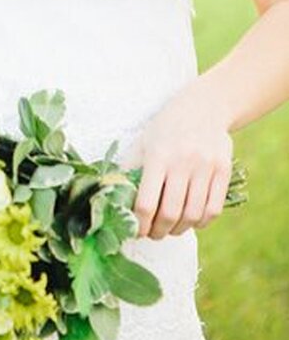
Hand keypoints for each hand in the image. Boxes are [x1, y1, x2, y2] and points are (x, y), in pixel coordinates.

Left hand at [121, 90, 231, 239]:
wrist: (204, 106)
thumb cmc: (167, 127)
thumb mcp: (144, 142)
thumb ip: (130, 169)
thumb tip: (114, 198)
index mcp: (158, 155)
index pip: (147, 202)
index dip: (140, 224)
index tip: (136, 231)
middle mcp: (183, 161)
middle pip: (171, 213)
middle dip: (159, 231)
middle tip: (153, 234)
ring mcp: (206, 167)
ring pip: (193, 215)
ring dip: (179, 230)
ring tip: (170, 229)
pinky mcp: (224, 170)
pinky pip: (213, 209)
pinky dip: (201, 222)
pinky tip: (191, 220)